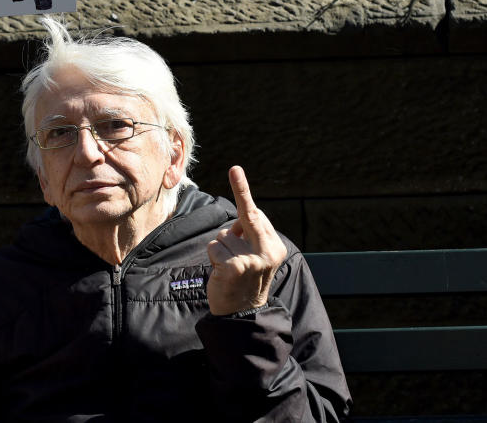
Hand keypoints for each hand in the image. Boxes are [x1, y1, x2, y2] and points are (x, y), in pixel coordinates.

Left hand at [206, 166, 287, 315]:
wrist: (241, 316)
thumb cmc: (244, 281)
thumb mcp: (256, 257)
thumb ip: (250, 236)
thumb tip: (242, 213)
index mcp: (274, 246)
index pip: (255, 214)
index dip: (242, 193)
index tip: (235, 170)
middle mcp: (267, 251)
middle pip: (246, 214)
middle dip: (240, 189)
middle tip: (235, 171)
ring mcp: (251, 259)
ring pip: (222, 235)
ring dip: (220, 250)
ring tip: (229, 269)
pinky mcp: (235, 266)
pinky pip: (213, 247)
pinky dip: (212, 259)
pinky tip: (221, 274)